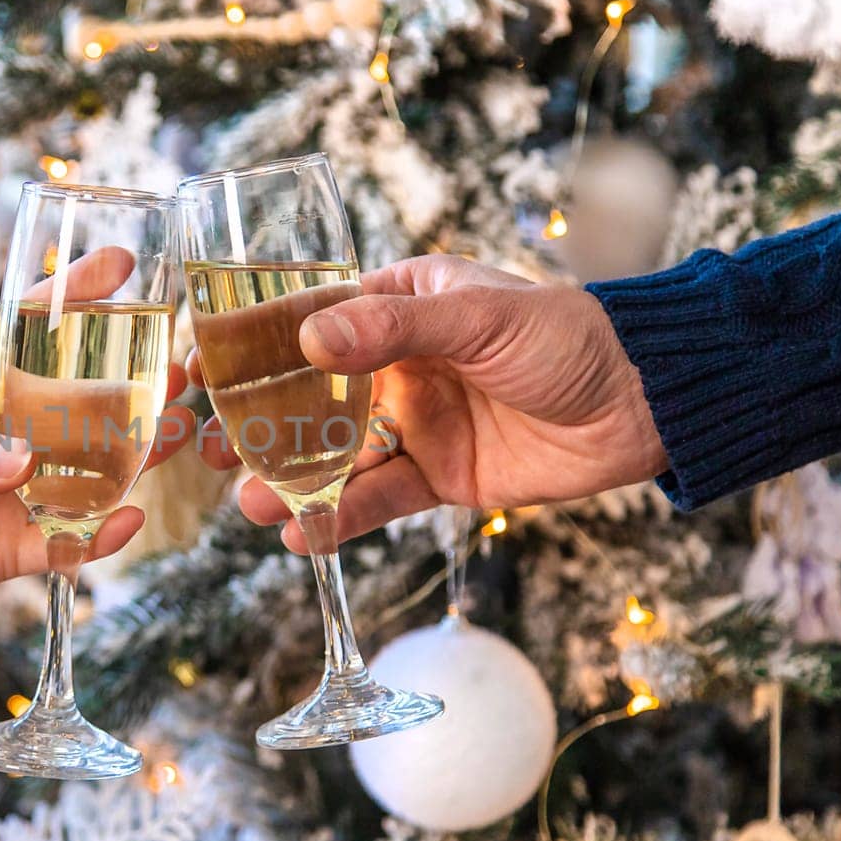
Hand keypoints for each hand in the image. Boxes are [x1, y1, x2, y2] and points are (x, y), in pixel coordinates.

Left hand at [0, 251, 194, 669]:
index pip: (20, 332)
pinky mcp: (1, 553)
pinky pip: (61, 541)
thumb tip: (21, 466)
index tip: (120, 266)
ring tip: (178, 435)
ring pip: (81, 471)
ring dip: (131, 456)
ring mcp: (0, 494)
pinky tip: (127, 521)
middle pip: (71, 403)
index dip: (70, 299)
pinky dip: (96, 536)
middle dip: (126, 385)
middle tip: (177, 367)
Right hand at [195, 254, 666, 552]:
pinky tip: (303, 536)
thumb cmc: (565, 335)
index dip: (246, 349)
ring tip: (250, 504)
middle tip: (203, 452)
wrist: (643, 403)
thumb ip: (392, 328)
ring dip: (289, 480)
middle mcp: (393, 365)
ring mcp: (412, 423)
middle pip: (305, 396)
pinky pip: (377, 500)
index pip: (304, 323)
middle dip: (254, 425)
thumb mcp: (476, 317)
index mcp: (395, 304)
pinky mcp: (437, 477)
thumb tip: (308, 341)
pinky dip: (340, 519)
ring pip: (333, 455)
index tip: (196, 372)